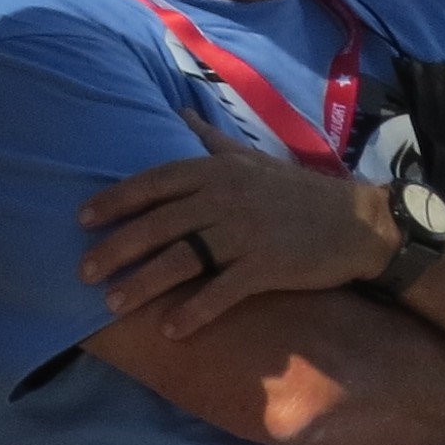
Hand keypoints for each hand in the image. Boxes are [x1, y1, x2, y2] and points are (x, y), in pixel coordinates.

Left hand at [80, 121, 400, 336]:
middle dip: (116, 248)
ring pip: (181, 259)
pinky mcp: (268, 266)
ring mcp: (246, 233)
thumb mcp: (255, 159)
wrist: (361, 223)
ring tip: (113, 304)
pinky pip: (221, 292)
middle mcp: (226, 198)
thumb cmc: (301, 193)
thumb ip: (213, 142)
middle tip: (84, 272)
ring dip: (143, 283)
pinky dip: (194, 311)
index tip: (82, 219)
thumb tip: (180, 115)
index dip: (115, 201)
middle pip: (158, 225)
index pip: (154, 182)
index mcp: (218, 170)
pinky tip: (171, 329)